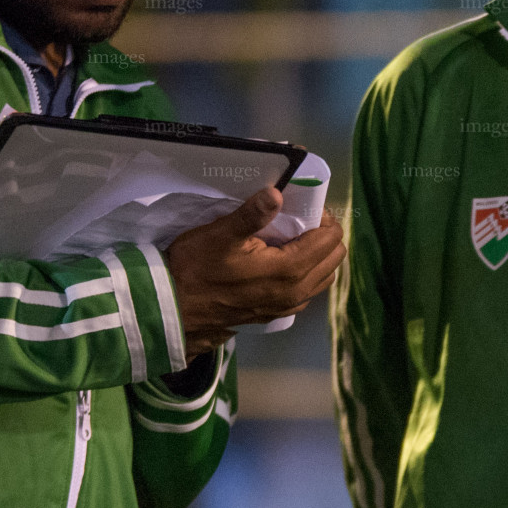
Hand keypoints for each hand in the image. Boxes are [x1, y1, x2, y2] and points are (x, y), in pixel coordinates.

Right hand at [165, 188, 345, 358]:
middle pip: (334, 259)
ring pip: (324, 277)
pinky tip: (283, 260)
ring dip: (318, 255)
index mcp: (288, 270)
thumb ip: (252, 214)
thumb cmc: (196, 268)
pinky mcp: (276, 314)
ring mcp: (287, 307)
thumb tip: (277, 192)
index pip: (331, 240)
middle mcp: (295, 292)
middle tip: (301, 219)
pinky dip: (307, 272)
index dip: (323, 218)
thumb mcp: (221, 234)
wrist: (173, 308)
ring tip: (294, 238)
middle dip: (325, 235)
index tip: (303, 207)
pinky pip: (308, 290)